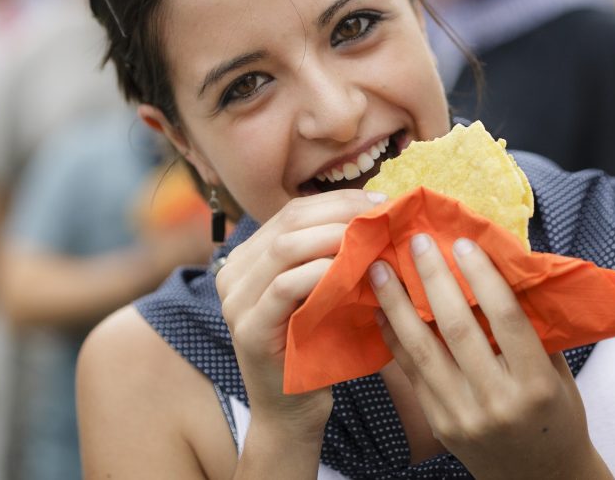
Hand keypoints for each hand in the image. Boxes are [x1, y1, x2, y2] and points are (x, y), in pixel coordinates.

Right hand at [215, 189, 385, 437]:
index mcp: (246, 259)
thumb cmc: (314, 349)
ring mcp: (235, 302)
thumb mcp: (319, 293)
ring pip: (284, 247)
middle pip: (288, 221)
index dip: (337, 201)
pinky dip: (320, 273)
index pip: (292, 211)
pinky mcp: (249, 330)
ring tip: (372, 240)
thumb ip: (328, 256)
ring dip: (334, 238)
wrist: (292, 413)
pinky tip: (351, 272)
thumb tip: (374, 213)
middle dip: (341, 213)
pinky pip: (284, 287)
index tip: (380, 202)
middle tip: (382, 216)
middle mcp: (232, 274)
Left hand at [370, 234, 610, 479]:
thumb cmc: (555, 414)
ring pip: (422, 349)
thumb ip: (532, 328)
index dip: (482, 276)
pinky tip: (382, 310)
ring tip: (380, 271)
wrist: (540, 478)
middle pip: (457, 328)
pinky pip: (411, 372)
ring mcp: (462, 415)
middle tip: (416, 242)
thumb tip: (500, 266)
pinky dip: (394, 337)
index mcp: (536, 384)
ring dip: (397, 305)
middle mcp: (497, 401)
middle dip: (432, 280)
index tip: (462, 242)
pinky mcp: (438, 423)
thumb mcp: (558, 373)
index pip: (506, 318)